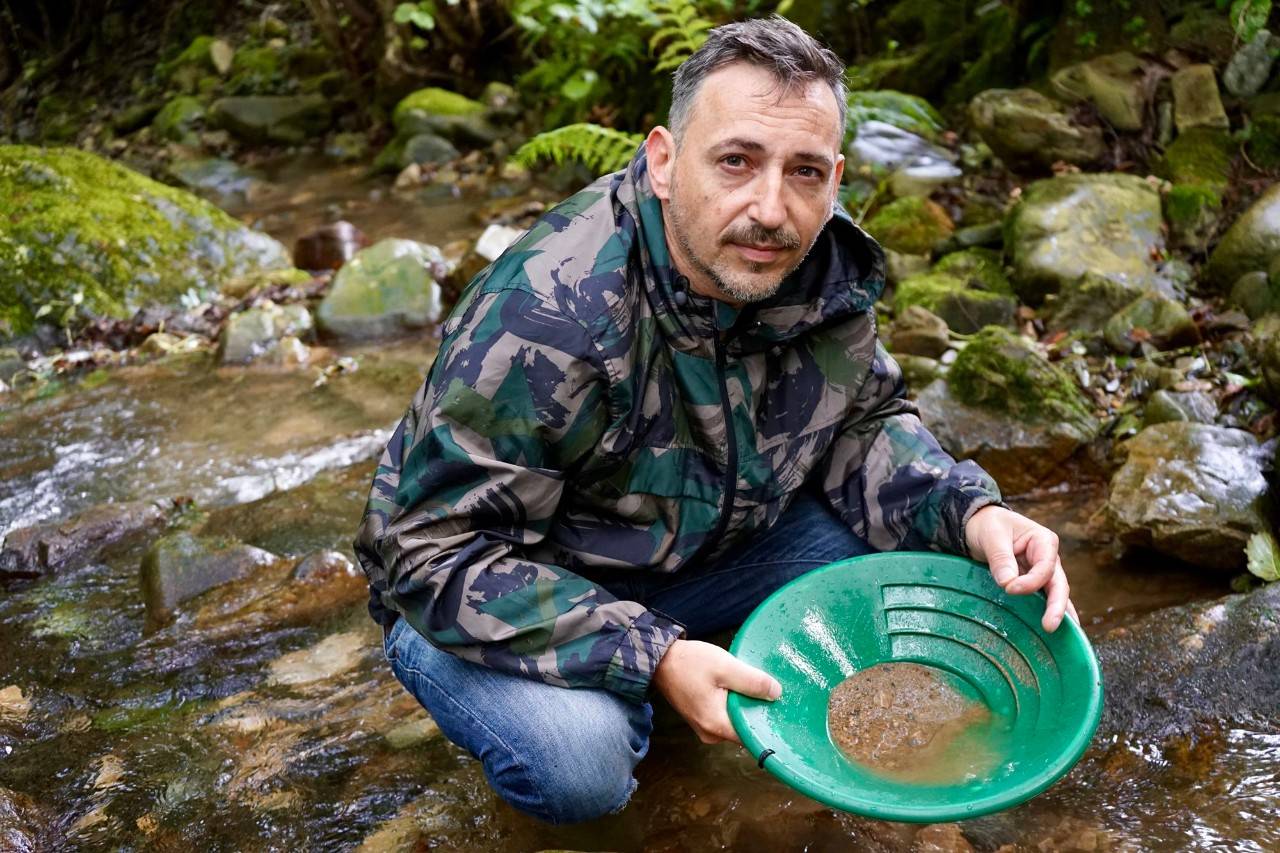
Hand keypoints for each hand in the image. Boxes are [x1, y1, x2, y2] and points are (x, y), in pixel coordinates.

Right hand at [651, 639, 780, 743]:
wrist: (660, 659)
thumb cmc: (689, 663)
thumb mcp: (725, 667)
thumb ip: (753, 682)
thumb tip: (777, 694)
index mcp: (717, 725)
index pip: (753, 735)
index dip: (768, 722)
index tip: (781, 708)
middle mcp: (711, 733)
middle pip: (745, 728)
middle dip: (757, 709)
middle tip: (769, 689)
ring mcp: (705, 727)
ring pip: (735, 720)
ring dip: (744, 705)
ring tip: (751, 685)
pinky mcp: (702, 718)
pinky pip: (725, 715)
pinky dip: (733, 703)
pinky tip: (736, 686)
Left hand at [964, 504, 1077, 631]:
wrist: (979, 526)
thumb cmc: (989, 525)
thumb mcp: (992, 536)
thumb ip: (1001, 558)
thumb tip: (1008, 583)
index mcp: (1043, 541)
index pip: (1045, 567)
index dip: (1031, 581)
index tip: (1010, 589)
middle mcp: (1048, 558)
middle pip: (1058, 584)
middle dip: (1056, 606)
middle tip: (1050, 626)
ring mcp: (1043, 572)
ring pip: (1055, 595)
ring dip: (1059, 614)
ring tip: (1067, 638)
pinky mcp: (1032, 583)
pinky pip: (1044, 599)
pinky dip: (1051, 613)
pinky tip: (1059, 633)